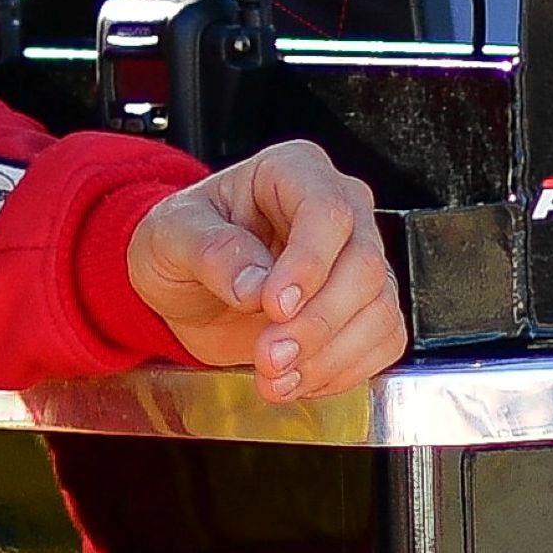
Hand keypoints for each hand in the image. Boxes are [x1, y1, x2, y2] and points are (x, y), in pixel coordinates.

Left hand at [126, 136, 406, 402]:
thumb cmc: (180, 242)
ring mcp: (358, 259)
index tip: (272, 306)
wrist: (184, 286)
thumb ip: (211, 252)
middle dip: (316, 323)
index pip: (327, 212)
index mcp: (293, 171)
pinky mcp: (364, 307)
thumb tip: (254, 285)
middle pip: (364, 266)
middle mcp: (340, 210)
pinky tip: (299, 380)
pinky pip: (383, 340)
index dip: (308, 264)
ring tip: (274, 378)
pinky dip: (344, 371)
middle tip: (268, 357)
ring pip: (380, 310)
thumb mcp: (169, 236)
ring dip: (329, 356)